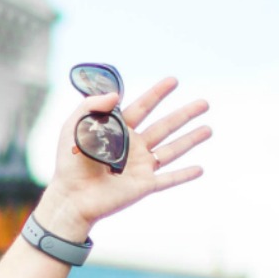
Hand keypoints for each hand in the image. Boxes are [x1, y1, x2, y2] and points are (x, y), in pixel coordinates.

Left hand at [34, 77, 209, 246]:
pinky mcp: (145, 186)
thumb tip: (117, 95)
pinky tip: (200, 169)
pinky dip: (185, 175)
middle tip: (204, 103)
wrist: (71, 197)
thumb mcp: (73, 127)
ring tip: (209, 129)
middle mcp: (134, 147)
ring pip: (172, 150)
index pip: (143, 107)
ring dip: (191, 139)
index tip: (173, 80)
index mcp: (118, 131)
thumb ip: (91, 107)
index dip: (157, 94)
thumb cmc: (69, 162)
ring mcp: (141, 166)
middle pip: (165, 126)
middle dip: (185, 114)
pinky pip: (169, 179)